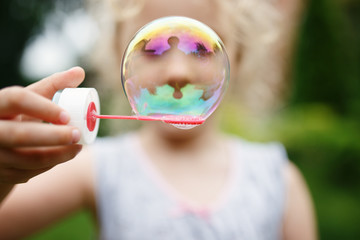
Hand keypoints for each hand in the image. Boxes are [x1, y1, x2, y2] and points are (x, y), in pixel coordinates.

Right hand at [0, 67, 84, 183]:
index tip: (66, 115)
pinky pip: (29, 172)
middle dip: (53, 136)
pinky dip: (50, 165)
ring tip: (78, 147)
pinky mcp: (0, 173)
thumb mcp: (29, 99)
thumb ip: (52, 86)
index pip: (16, 99)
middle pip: (20, 134)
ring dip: (58, 155)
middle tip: (77, 135)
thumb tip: (79, 72)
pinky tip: (63, 156)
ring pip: (28, 159)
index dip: (43, 107)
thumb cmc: (16, 115)